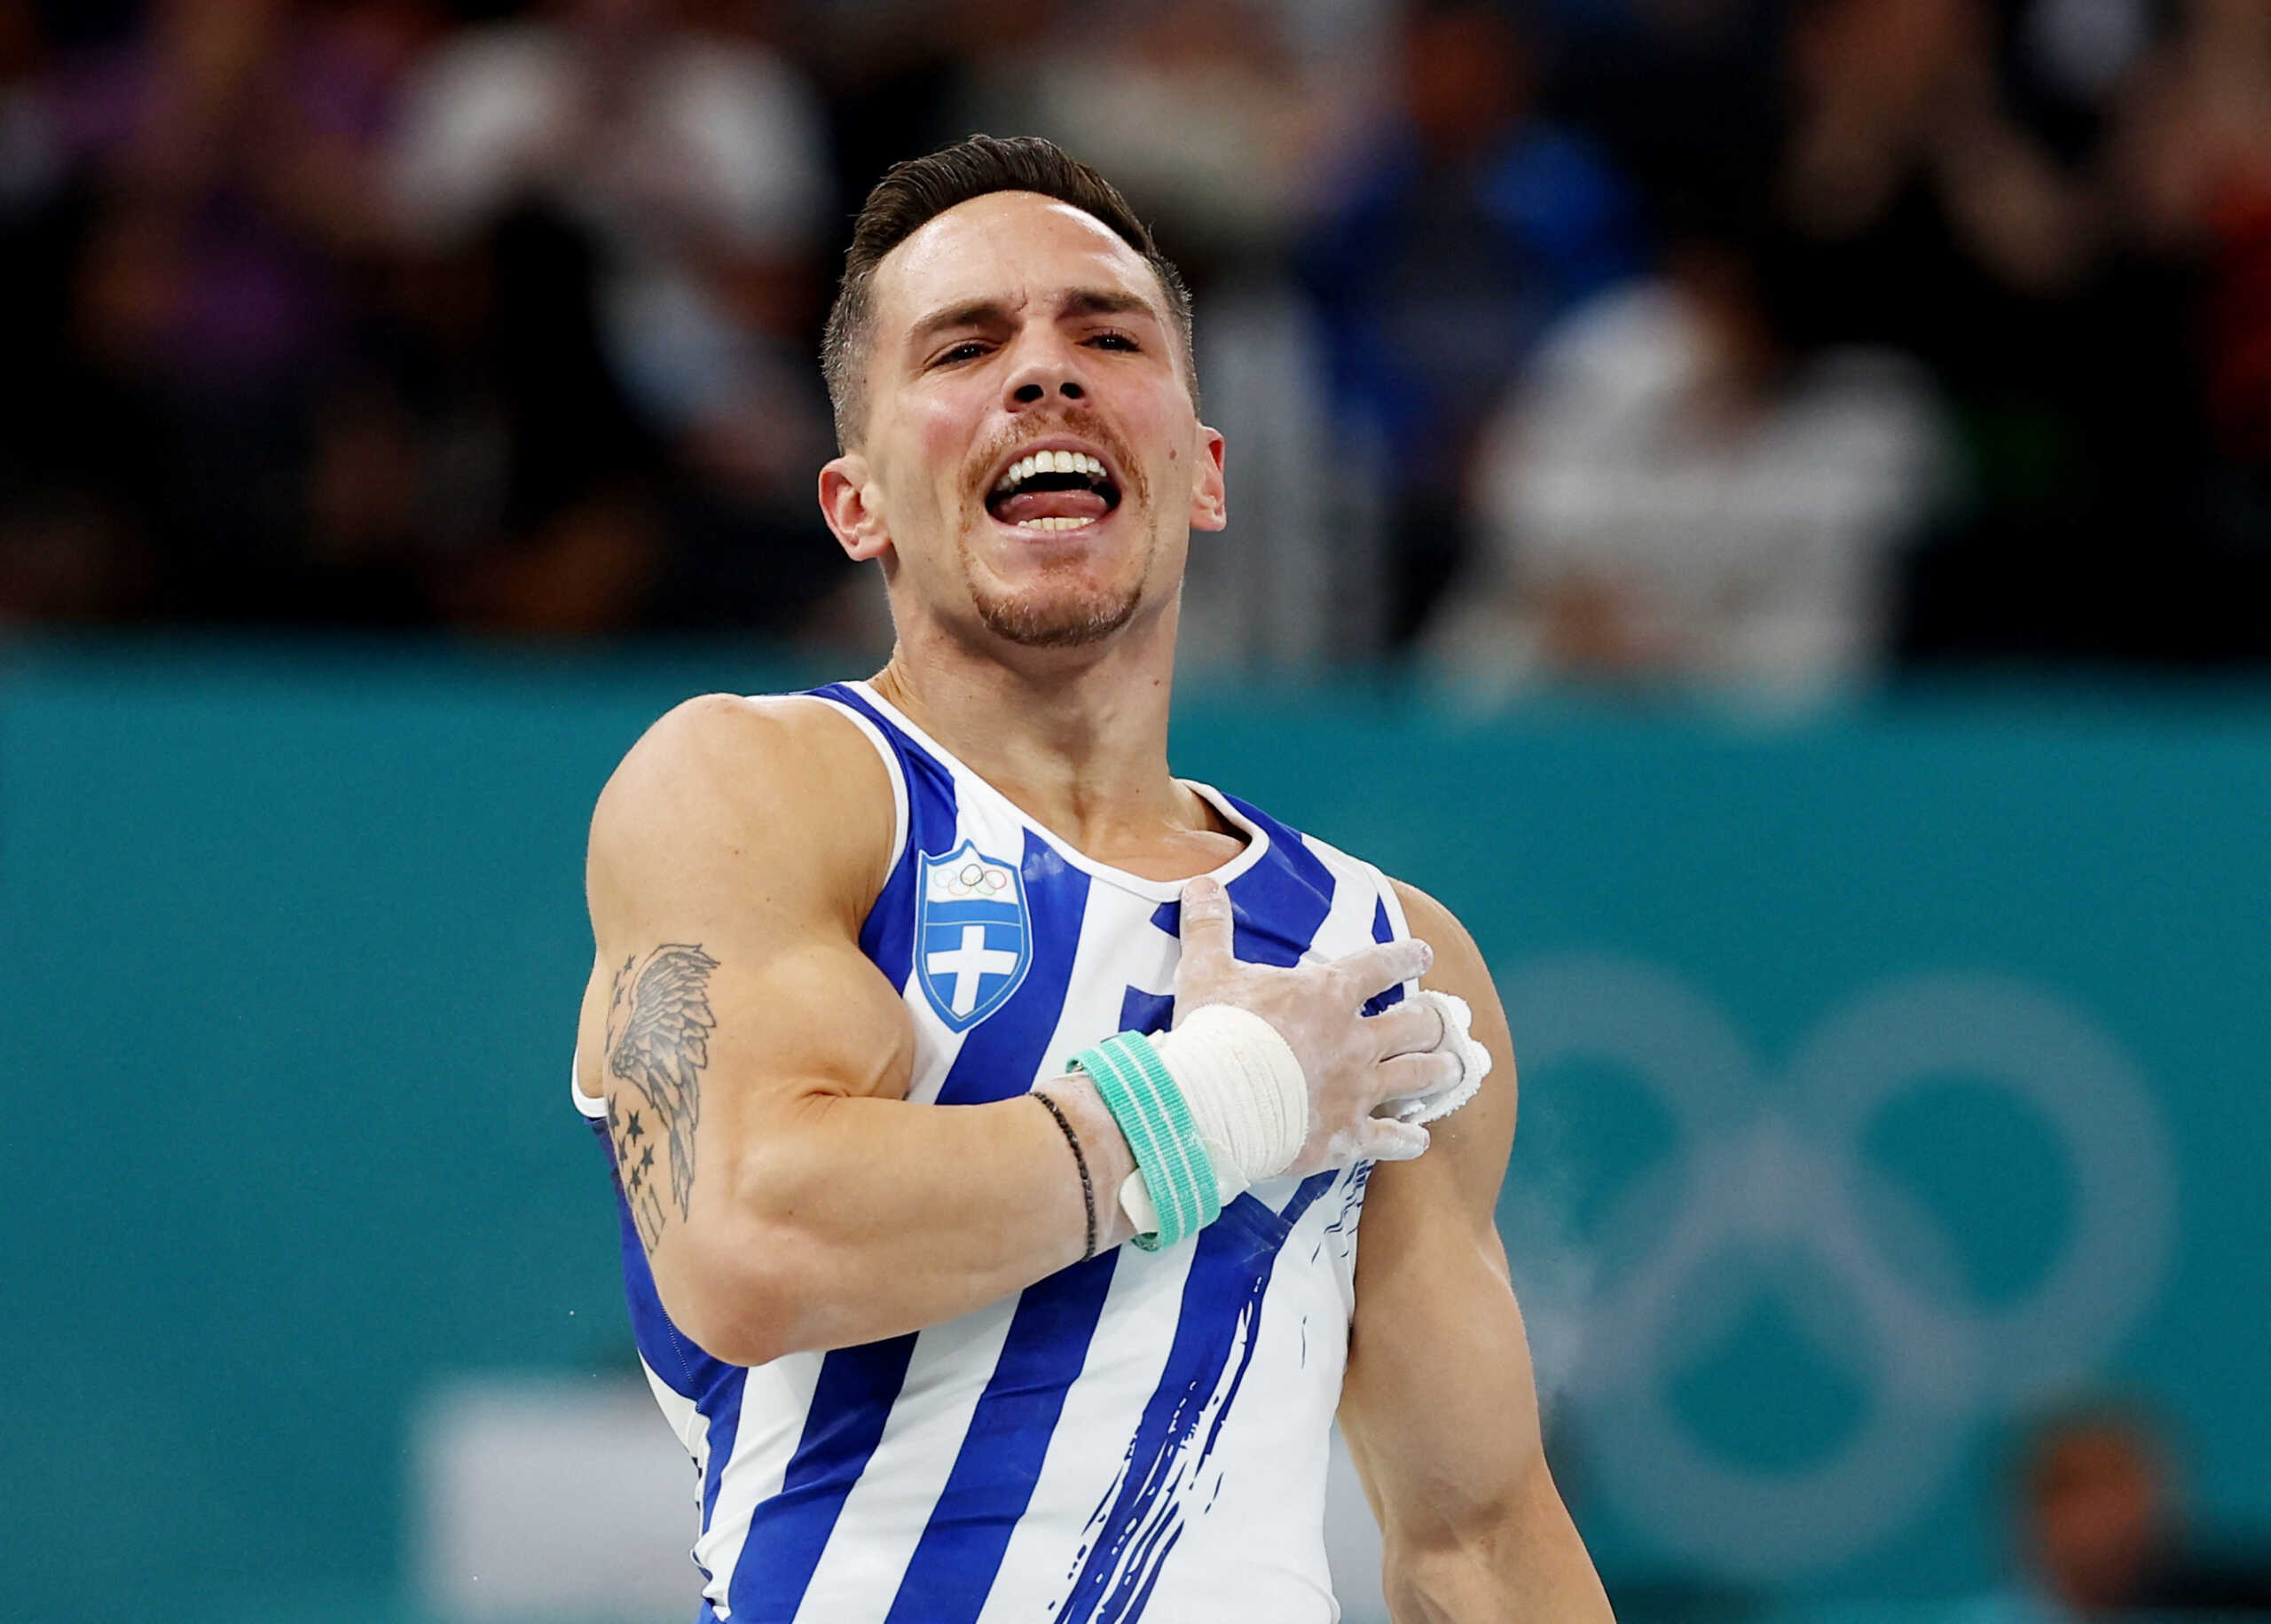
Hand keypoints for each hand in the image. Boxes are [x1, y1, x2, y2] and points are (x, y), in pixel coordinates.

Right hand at [1173, 876, 1460, 1173]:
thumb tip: (1200, 883)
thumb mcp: (1206, 970)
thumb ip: (1209, 927)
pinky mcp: (1347, 1136)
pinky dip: (1408, 1140)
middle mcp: (1355, 1040)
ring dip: (1439, 1072)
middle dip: (1430, 1021)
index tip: (1423, 952)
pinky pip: (1391, 1139)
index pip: (1380, 965)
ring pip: (1417, 1077)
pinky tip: (1420, 1140)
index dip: (1405, 955)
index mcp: (1328, 995)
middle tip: (1438, 1021)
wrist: (1214, 1103)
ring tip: (1453, 1069)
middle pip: (1413, 1025)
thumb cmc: (1214, 1033)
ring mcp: (1357, 1090)